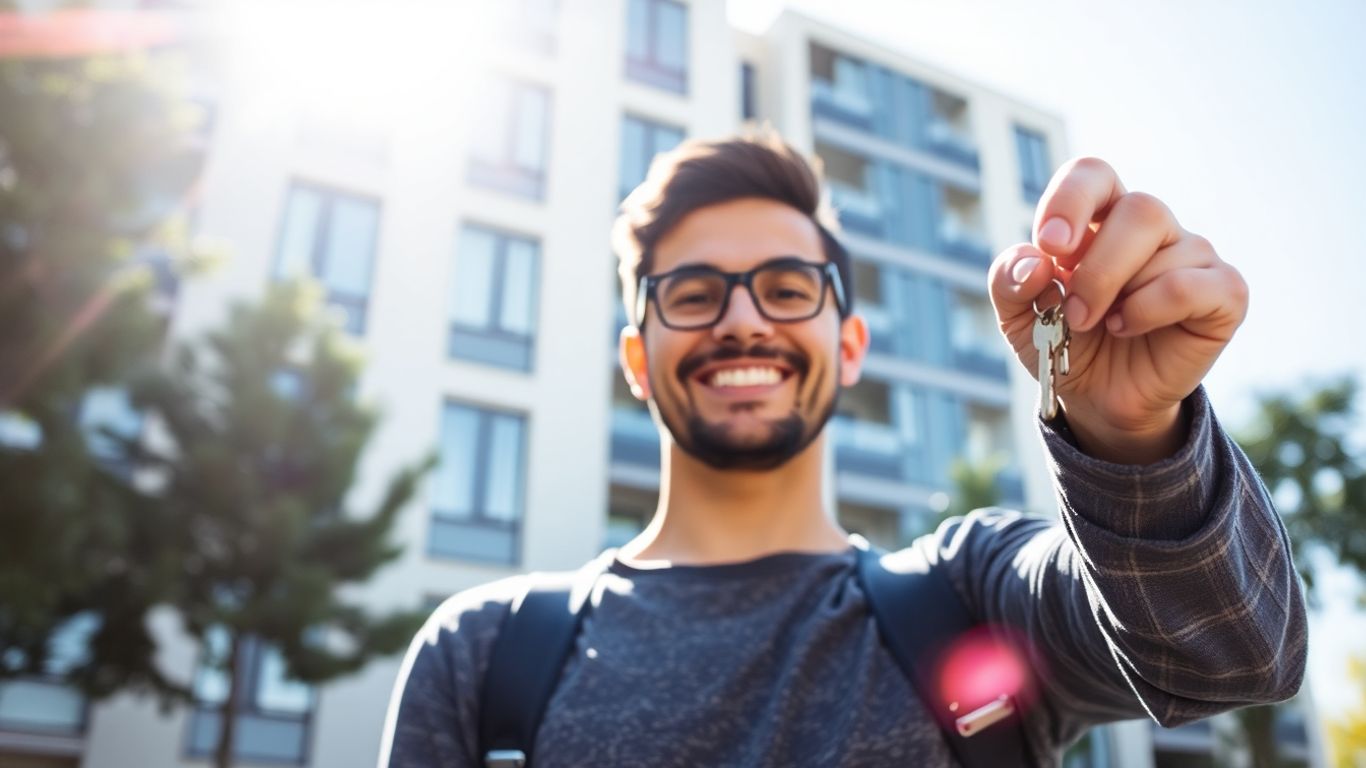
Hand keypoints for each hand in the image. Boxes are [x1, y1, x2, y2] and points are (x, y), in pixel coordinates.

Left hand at [988, 157, 1247, 463]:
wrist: (1097, 396)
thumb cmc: (1063, 341)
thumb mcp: (1018, 317)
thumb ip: (1010, 282)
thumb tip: (1034, 262)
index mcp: (1100, 217)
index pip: (1093, 173)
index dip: (1071, 200)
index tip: (1050, 245)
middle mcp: (1151, 227)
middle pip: (1141, 208)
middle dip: (1098, 269)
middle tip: (1075, 313)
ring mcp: (1192, 256)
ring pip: (1165, 249)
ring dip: (1120, 297)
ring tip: (1103, 326)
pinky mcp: (1223, 293)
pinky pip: (1190, 286)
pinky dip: (1151, 310)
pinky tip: (1133, 326)